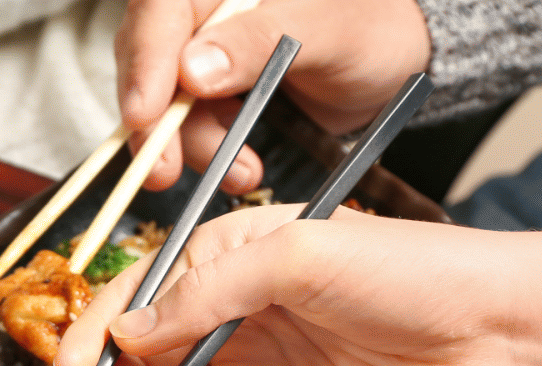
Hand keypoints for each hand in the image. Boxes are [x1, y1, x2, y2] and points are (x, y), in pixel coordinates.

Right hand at [116, 0, 431, 191]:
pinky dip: (211, 153)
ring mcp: (203, 51)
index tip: (144, 112)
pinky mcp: (212, 90)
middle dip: (155, 121)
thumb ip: (258, 41)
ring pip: (164, 101)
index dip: (144, 61)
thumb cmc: (372, 24)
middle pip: (147, 58)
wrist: (397, 58)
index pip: (159, 9)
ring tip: (242, 172)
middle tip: (161, 169)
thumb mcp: (325, 27)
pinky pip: (189, 125)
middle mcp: (202, 12)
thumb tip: (192, 70)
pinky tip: (244, 169)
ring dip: (192, 146)